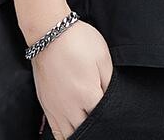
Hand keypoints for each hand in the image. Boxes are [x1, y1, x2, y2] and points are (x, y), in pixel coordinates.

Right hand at [32, 19, 113, 139]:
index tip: (117, 114)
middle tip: (106, 124)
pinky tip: (73, 130)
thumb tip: (113, 99)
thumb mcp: (103, 57)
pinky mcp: (46, 105)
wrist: (49, 33)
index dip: (112, 116)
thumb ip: (109, 82)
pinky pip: (55, 131)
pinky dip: (65, 135)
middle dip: (98, 127)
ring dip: (82, 132)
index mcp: (87, 94)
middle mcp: (70, 106)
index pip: (104, 117)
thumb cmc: (78, 41)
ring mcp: (55, 107)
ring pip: (70, 135)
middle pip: (87, 130)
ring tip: (91, 128)